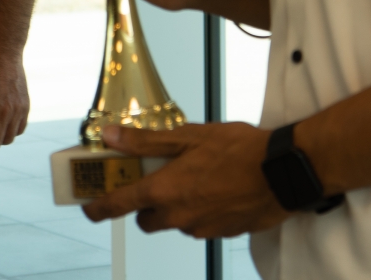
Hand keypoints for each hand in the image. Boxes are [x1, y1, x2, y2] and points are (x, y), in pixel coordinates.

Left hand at [84, 123, 293, 238]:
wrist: (282, 172)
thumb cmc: (239, 151)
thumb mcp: (188, 136)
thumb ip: (145, 141)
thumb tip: (111, 136)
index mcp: (164, 191)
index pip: (117, 205)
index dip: (97, 208)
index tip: (89, 207)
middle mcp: (178, 215)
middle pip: (146, 219)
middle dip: (145, 204)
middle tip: (156, 180)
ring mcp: (200, 228)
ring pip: (174, 221)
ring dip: (176, 205)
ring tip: (195, 177)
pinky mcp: (220, 233)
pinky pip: (199, 224)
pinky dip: (200, 209)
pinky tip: (215, 188)